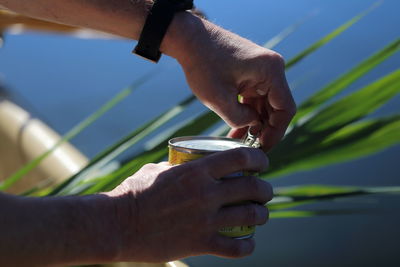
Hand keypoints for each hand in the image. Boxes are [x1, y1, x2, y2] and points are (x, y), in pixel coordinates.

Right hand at [106, 148, 271, 261]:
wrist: (116, 226)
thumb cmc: (133, 193)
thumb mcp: (157, 170)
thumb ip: (178, 167)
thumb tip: (187, 165)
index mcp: (196, 171)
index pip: (241, 157)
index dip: (258, 158)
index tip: (261, 162)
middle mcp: (206, 194)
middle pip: (253, 188)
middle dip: (265, 189)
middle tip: (264, 191)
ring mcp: (205, 221)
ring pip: (252, 216)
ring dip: (262, 215)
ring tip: (260, 215)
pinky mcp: (199, 245)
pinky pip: (236, 248)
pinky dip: (247, 246)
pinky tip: (248, 242)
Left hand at [164, 13, 295, 150]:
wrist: (189, 40)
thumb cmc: (203, 64)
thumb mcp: (219, 99)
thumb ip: (240, 119)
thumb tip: (253, 126)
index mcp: (271, 71)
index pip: (286, 109)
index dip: (276, 132)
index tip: (263, 148)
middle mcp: (272, 68)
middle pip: (277, 107)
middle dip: (265, 129)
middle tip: (251, 148)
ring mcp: (263, 69)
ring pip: (266, 104)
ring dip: (255, 122)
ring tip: (240, 141)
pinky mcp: (252, 72)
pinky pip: (256, 97)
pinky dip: (248, 112)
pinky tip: (237, 128)